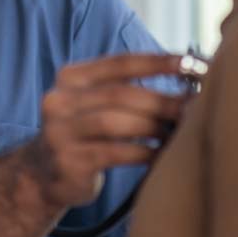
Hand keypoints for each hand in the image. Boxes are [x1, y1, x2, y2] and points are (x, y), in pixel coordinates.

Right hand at [35, 53, 185, 208]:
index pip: (119, 63)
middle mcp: (59, 100)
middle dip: (162, 99)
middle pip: (119, 94)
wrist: (42, 174)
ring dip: (155, 126)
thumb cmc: (84, 133)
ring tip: (181, 131)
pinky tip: (162, 154)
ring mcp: (60, 131)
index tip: (191, 63)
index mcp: (69, 77)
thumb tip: (184, 83)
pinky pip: (115, 153)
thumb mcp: (92, 103)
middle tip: (195, 106)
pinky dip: (144, 152)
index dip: (157, 62)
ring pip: (115, 122)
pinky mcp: (69, 162)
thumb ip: (124, 89)